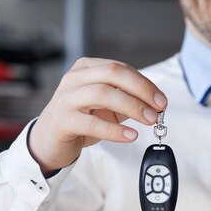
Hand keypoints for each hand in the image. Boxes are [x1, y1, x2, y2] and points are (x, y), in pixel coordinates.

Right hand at [29, 57, 167, 173]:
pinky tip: (131, 136)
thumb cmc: (80, 121)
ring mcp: (67, 98)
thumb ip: (127, 102)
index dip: (144, 83)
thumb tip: (157, 106)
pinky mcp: (63, 120)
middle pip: (112, 74)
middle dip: (141, 90)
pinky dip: (114, 130)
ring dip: (131, 106)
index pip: (120, 68)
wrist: (48, 142)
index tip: (162, 100)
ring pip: (103, 94)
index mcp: (87, 69)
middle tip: (159, 108)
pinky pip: (92, 123)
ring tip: (149, 120)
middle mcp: (75, 78)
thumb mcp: (106, 108)